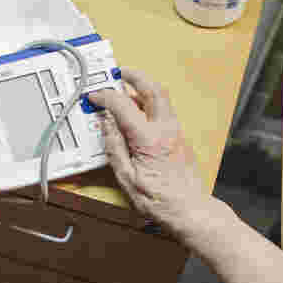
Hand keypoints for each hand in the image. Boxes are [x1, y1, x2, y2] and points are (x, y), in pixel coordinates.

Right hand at [88, 69, 215, 238]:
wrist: (188, 209)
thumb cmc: (159, 200)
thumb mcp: (126, 176)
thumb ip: (114, 145)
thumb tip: (106, 123)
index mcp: (149, 139)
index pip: (123, 105)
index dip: (105, 97)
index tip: (94, 96)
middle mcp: (166, 130)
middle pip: (153, 89)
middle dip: (135, 76)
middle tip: (118, 72)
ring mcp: (175, 131)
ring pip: (160, 98)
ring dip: (142, 88)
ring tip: (124, 90)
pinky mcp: (178, 136)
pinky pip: (162, 111)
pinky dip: (148, 103)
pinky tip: (135, 111)